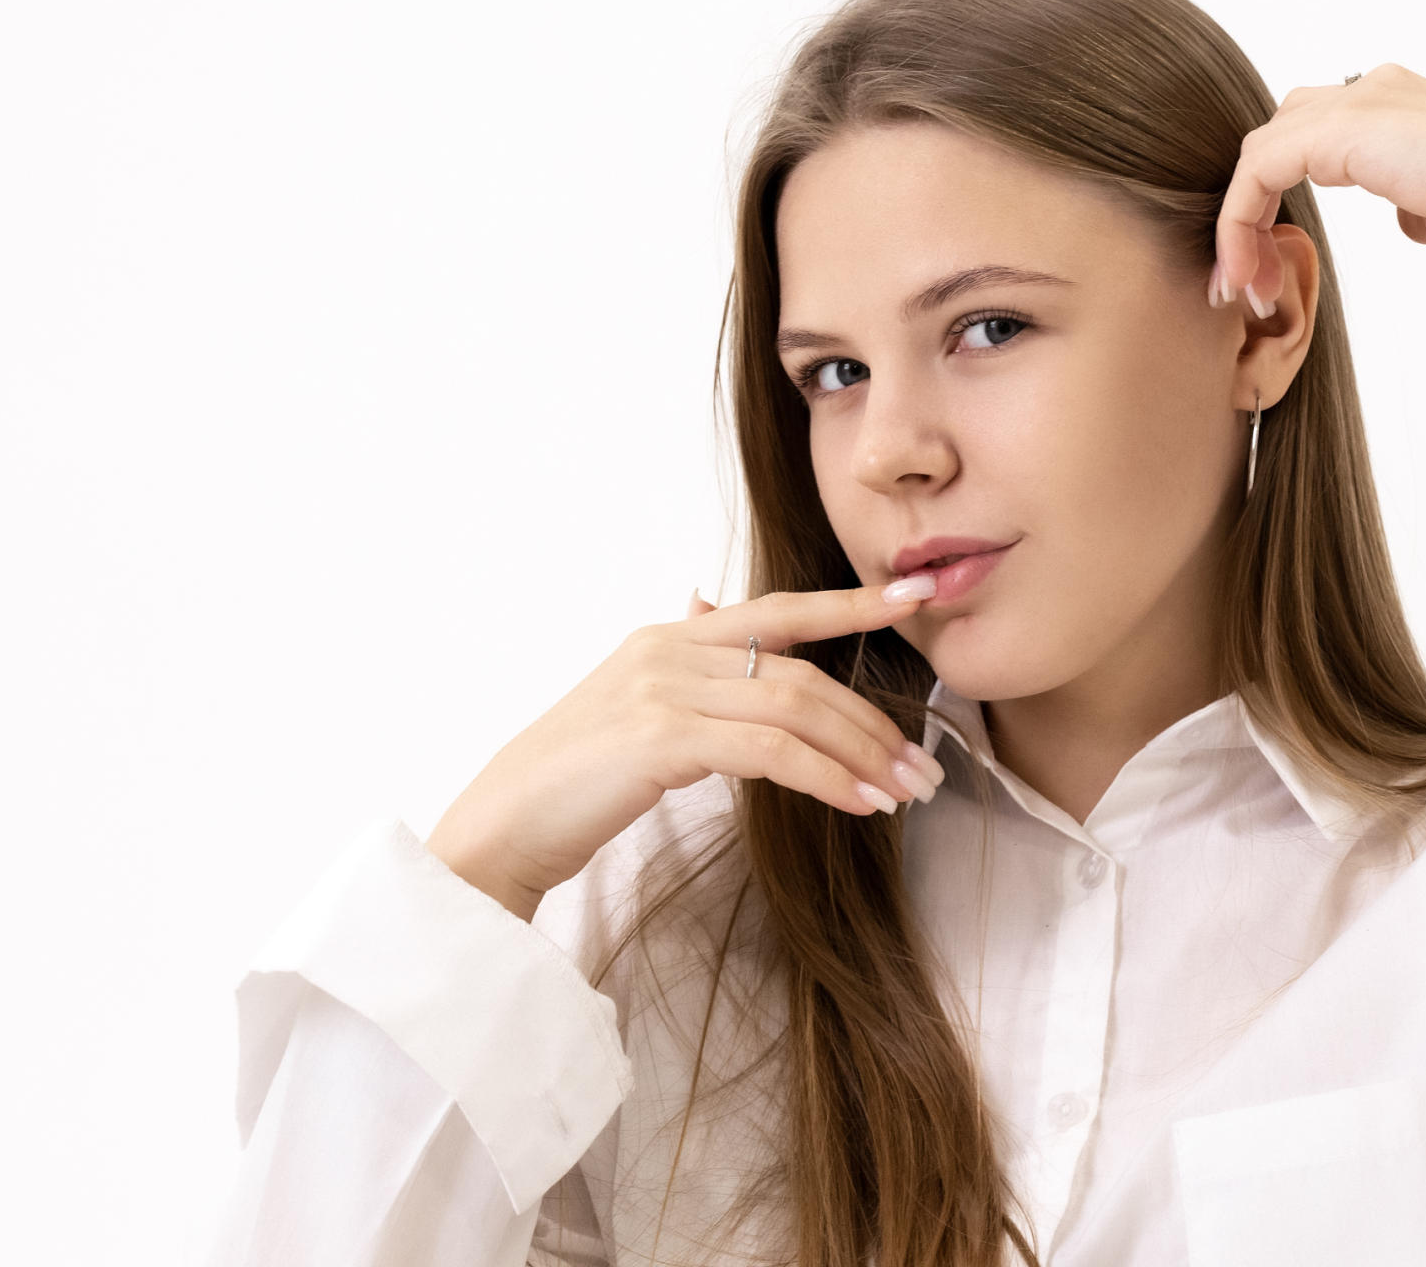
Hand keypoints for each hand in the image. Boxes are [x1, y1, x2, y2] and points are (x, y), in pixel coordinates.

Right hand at [425, 580, 946, 915]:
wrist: (502, 827)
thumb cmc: (573, 784)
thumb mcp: (632, 710)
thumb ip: (681, 665)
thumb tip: (707, 607)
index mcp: (669, 638)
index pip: (778, 612)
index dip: (850, 604)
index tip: (915, 598)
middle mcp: (669, 649)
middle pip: (801, 672)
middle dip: (872, 721)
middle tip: (923, 767)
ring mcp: (664, 688)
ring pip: (795, 708)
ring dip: (861, 754)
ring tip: (904, 792)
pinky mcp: (662, 736)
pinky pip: (770, 751)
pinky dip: (825, 776)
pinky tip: (859, 804)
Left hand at [1209, 63, 1425, 311]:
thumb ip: (1417, 200)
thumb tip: (1408, 212)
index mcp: (1405, 106)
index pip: (1314, 138)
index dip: (1279, 202)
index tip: (1273, 272)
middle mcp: (1376, 92)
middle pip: (1279, 137)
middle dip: (1252, 210)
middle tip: (1251, 280)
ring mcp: (1358, 104)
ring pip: (1261, 153)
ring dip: (1241, 224)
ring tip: (1245, 287)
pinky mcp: (1338, 130)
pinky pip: (1258, 171)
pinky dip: (1240, 223)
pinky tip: (1248, 273)